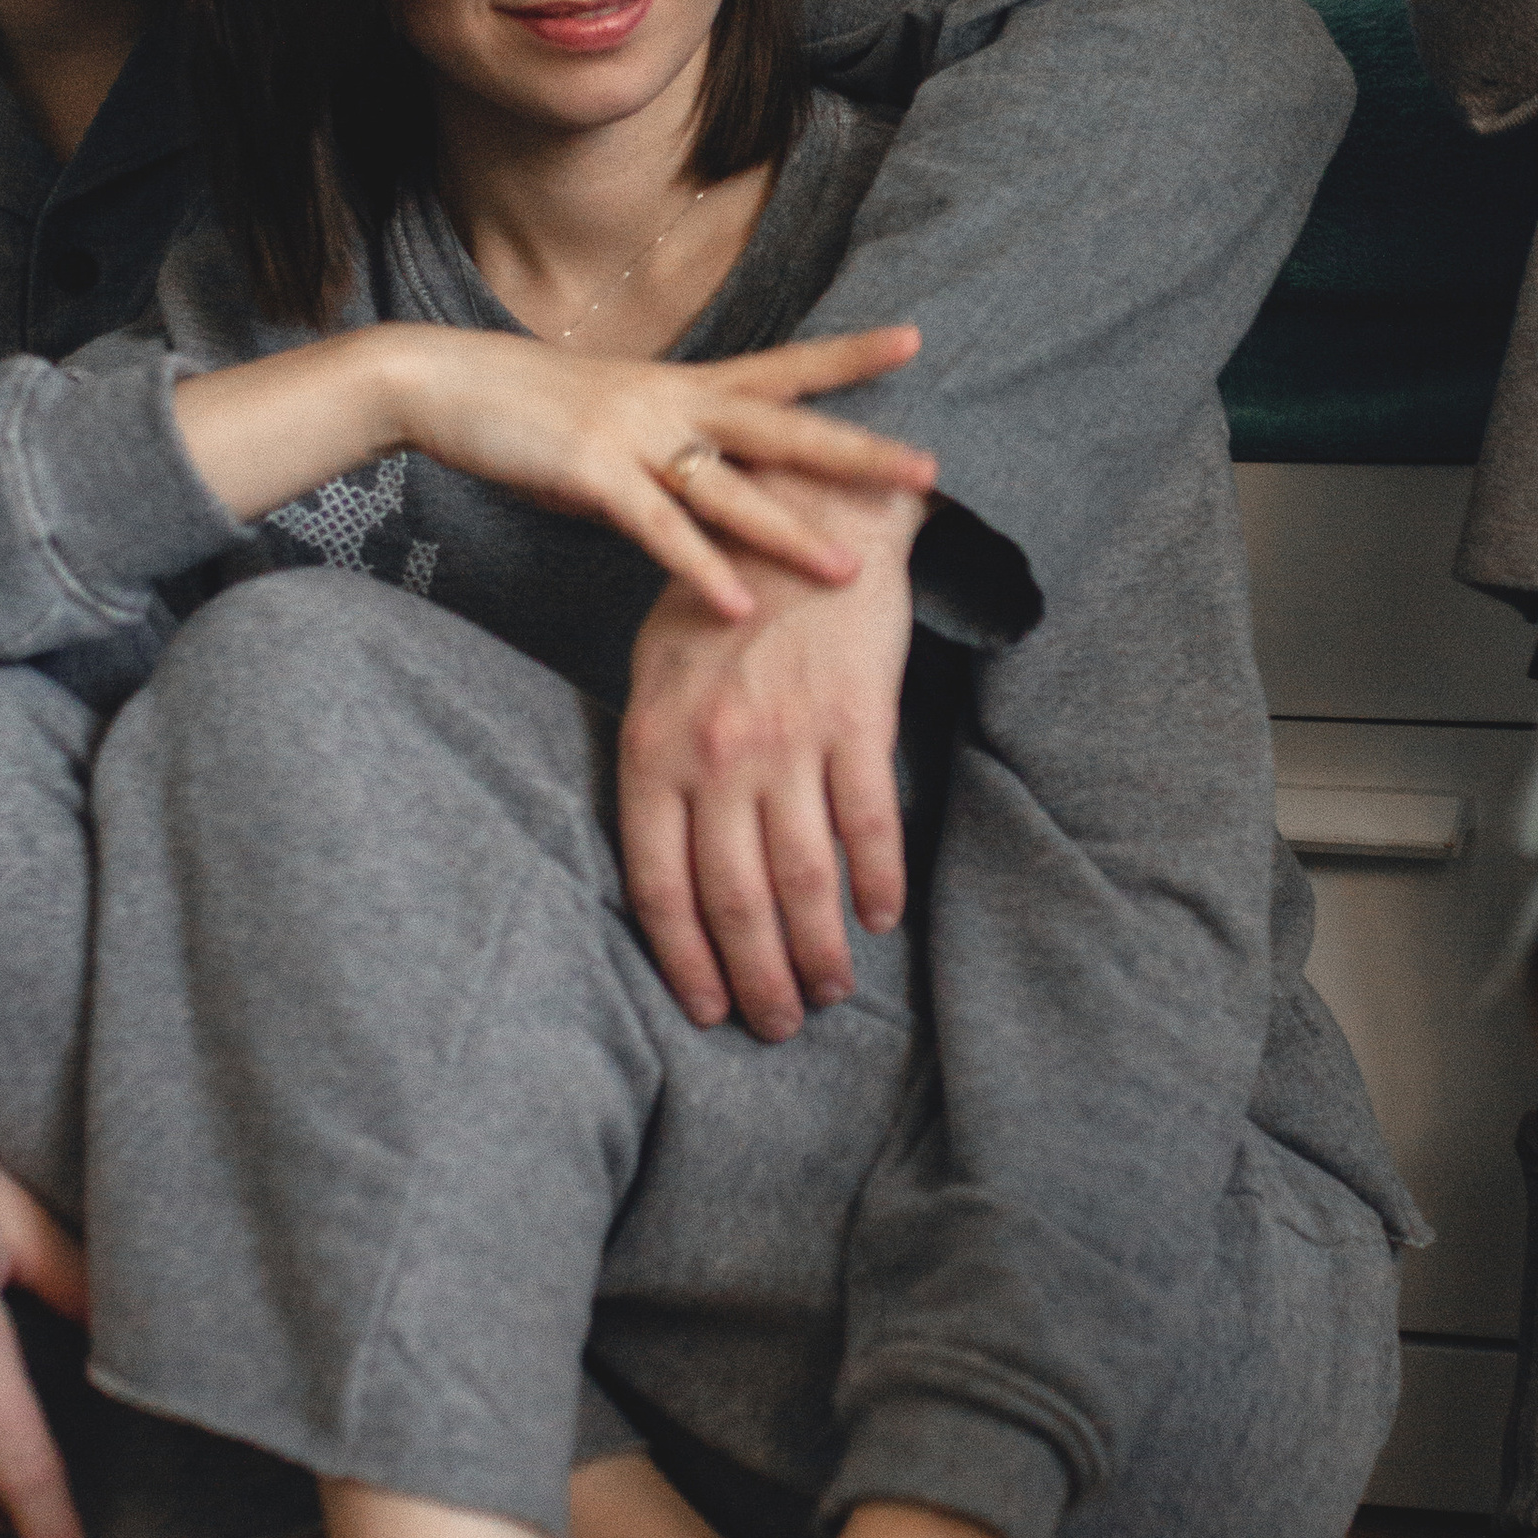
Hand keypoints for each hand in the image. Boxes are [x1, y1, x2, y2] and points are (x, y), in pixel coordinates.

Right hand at [175, 321, 938, 627]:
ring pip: (730, 488)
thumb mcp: (618, 425)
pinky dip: (698, 569)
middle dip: (856, 452)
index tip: (914, 339)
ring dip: (792, 532)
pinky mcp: (590, 475)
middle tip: (930, 470)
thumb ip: (673, 460)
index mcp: (684, 384)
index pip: (784, 367)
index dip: (848, 356)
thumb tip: (717, 501)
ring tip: (852, 568)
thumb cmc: (532, 412)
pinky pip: (656, 530)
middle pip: (783, 427)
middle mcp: (671, 402)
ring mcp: (632, 436)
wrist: (441, 384)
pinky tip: (738, 602)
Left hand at [618, 470, 926, 1034]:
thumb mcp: (656, 672)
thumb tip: (664, 856)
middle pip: (733, 901)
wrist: (806, 512)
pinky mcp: (857, 723)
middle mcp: (715, 756)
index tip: (709, 1009)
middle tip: (780, 1025)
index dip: (684, 960)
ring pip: (803, 880)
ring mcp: (787, 742)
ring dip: (820, 951)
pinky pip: (869, 828)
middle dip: (758, 978)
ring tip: (832, 991)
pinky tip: (882, 918)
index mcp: (654, 748)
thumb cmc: (724, 596)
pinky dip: (877, 884)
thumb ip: (657, 762)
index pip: (658, 885)